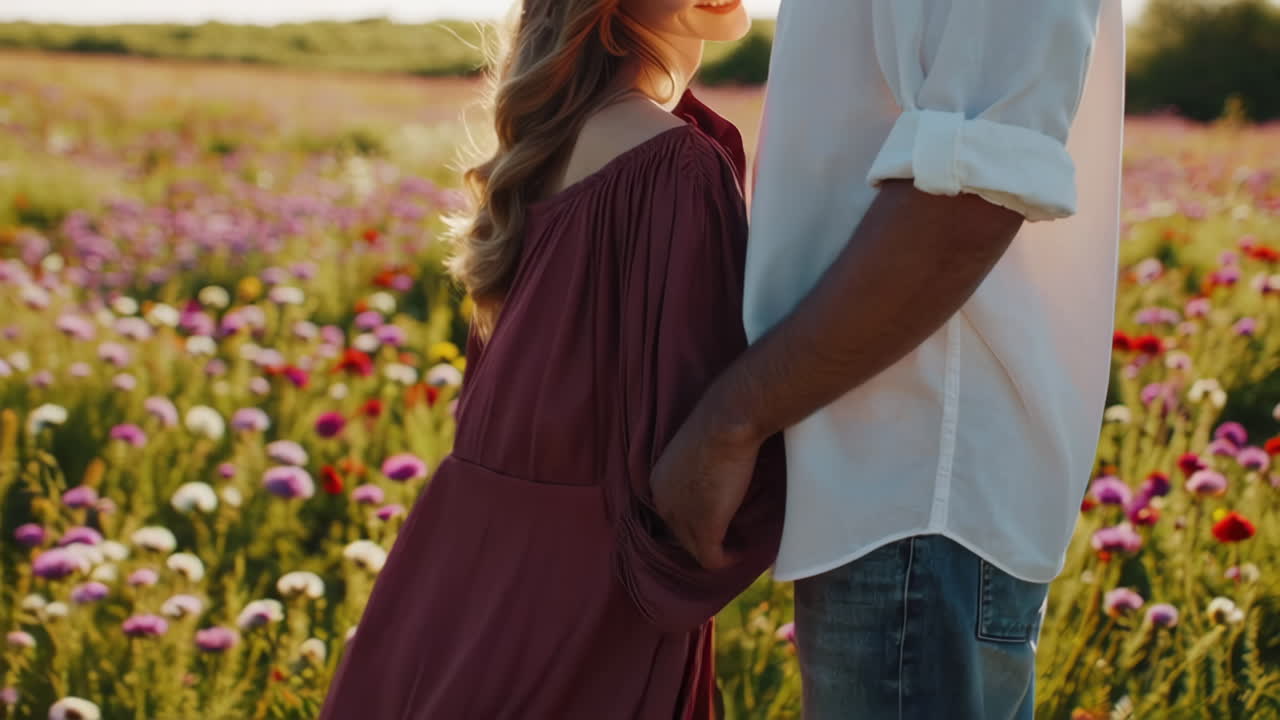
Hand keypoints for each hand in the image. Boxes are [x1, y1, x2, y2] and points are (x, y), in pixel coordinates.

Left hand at [649, 399, 761, 570]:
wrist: (728, 421)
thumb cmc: (719, 424)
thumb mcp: (699, 450)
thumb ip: (698, 470)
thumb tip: (716, 478)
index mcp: (659, 482)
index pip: (671, 514)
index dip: (692, 521)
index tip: (716, 519)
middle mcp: (663, 502)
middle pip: (680, 535)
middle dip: (703, 539)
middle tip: (728, 537)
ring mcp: (681, 517)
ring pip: (695, 550)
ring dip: (715, 551)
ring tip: (735, 547)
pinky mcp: (704, 527)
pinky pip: (711, 559)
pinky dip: (725, 561)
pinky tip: (739, 554)